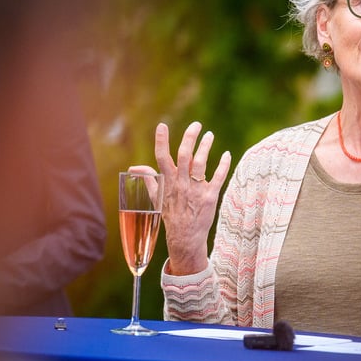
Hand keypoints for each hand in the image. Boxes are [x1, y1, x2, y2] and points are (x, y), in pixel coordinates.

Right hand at [129, 121, 231, 275]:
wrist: (184, 236)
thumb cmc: (170, 214)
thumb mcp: (156, 196)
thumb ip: (148, 179)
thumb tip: (134, 168)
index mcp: (168, 182)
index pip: (162, 158)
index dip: (161, 141)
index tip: (162, 126)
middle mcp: (181, 184)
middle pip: (184, 156)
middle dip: (190, 138)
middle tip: (196, 124)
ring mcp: (196, 190)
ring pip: (200, 164)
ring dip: (205, 147)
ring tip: (209, 135)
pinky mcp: (209, 197)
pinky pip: (218, 178)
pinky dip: (223, 166)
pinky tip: (226, 154)